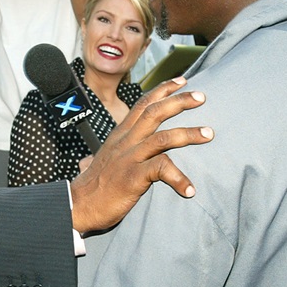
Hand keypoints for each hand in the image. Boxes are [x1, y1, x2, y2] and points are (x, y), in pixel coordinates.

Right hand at [68, 77, 211, 232]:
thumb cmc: (95, 186)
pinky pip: (160, 170)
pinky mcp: (132, 177)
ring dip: (188, 134)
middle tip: (201, 97)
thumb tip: (123, 150)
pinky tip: (189, 189)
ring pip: (163, 138)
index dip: (162, 90)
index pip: (142, 105)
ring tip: (208, 134)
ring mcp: (129, 158)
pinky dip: (178, 178)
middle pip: (154, 112)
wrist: (77, 205)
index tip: (182, 81)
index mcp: (121, 135)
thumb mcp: (108, 159)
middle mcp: (126, 142)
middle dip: (179, 102)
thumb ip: (120, 150)